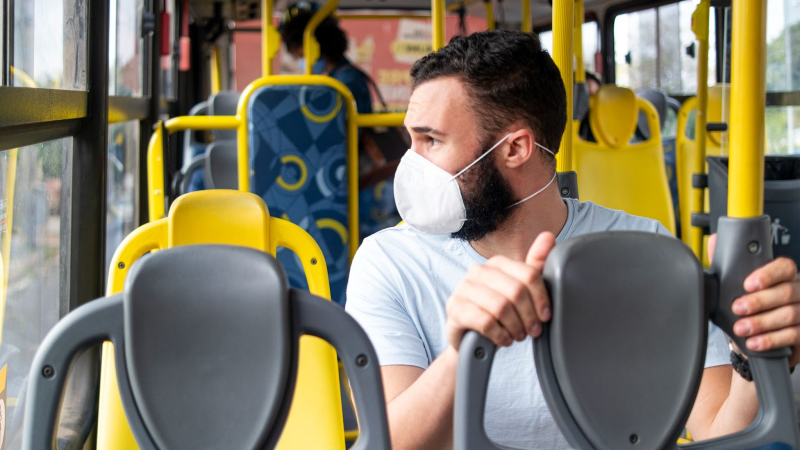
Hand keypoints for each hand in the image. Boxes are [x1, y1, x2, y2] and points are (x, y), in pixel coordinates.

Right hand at [445, 232, 555, 349]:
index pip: (528, 274)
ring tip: (518, 336)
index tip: (545, 316)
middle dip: (529, 316)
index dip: (541, 298)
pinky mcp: (454, 308)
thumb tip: (548, 236)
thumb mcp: (520, 291)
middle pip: (516, 291)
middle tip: (533, 331)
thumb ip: (534, 266)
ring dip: (515, 327)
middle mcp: (478, 271)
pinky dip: (500, 334)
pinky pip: (485, 321)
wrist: (471, 339)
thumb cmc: (498, 314)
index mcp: (497, 263)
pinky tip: (503, 340)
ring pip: (501, 307)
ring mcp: (463, 288)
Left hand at [708, 234, 799, 364]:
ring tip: (741, 328)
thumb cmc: (749, 306)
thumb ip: (728, 263)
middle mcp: (798, 292)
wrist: (755, 337)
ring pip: (789, 315)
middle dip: (758, 301)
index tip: (747, 284)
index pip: (784, 267)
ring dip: (762, 323)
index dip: (767, 274)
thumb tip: (715, 240)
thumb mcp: (736, 285)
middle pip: (785, 292)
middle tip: (737, 308)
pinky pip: (793, 336)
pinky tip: (755, 342)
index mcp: (784, 276)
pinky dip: (771, 340)